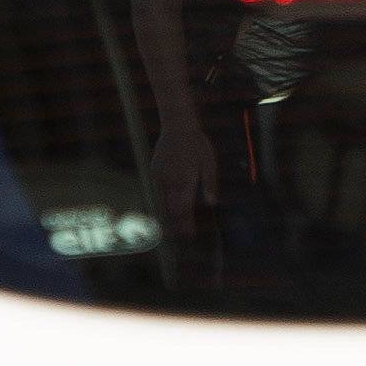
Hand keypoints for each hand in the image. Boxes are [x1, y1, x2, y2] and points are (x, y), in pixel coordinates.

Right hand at [151, 120, 217, 238]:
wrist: (178, 128)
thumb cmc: (197, 145)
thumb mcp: (209, 162)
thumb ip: (209, 183)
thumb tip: (212, 203)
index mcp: (187, 180)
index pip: (185, 209)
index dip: (186, 224)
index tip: (190, 235)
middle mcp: (171, 181)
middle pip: (173, 210)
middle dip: (177, 225)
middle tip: (183, 237)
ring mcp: (160, 178)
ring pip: (161, 203)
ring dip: (167, 217)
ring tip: (172, 230)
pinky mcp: (154, 173)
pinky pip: (155, 193)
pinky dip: (159, 204)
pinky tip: (163, 211)